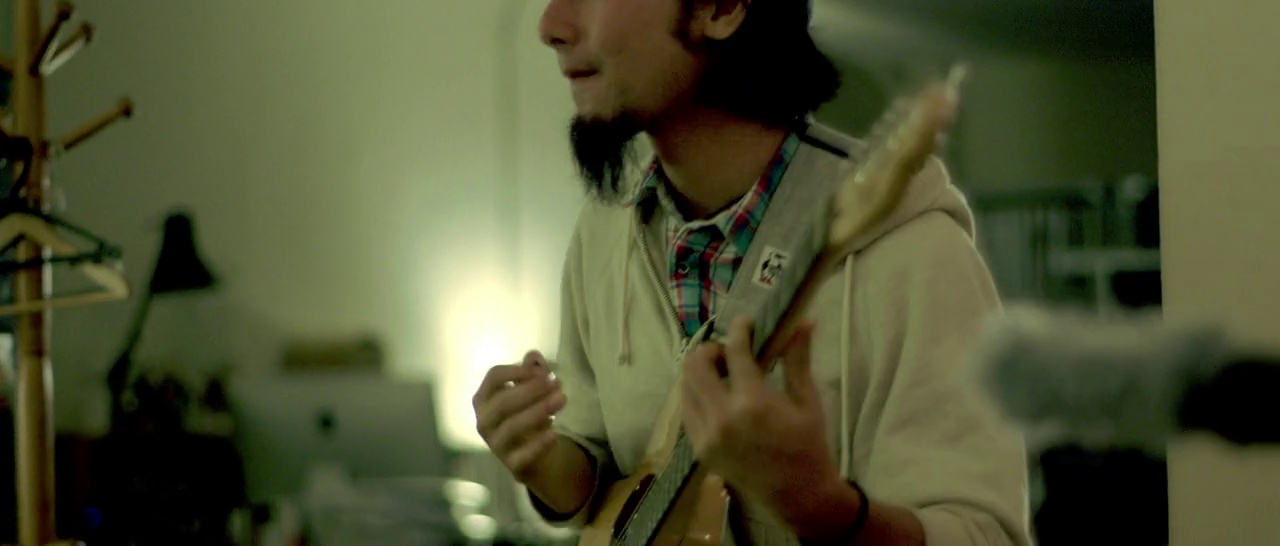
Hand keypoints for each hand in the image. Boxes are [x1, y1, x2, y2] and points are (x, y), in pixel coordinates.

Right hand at [473, 351, 565, 482]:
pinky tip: (554, 432)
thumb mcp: (530, 392)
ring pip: (511, 427)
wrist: (532, 456)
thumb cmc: (526, 415)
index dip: (517, 370)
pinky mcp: (511, 464)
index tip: (542, 370)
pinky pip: (522, 455)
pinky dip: (538, 444)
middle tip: (555, 382)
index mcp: (484, 398)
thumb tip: (534, 355)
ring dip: (538, 411)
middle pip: (502, 402)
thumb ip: (532, 373)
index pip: (493, 377)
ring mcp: (495, 444)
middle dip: (530, 390)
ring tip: (561, 399)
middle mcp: (484, 421)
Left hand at [681, 316, 842, 515]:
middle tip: (730, 352)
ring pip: (684, 387)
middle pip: (695, 364)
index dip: (739, 329)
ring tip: (723, 374)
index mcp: (753, 404)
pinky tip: (717, 396)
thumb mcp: (807, 401)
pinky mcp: (699, 449)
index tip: (745, 322)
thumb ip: (798, 360)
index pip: (735, 352)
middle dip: (711, 349)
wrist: (799, 497)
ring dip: (700, 372)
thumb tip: (803, 321)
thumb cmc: (809, 446)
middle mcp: (722, 418)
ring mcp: (706, 436)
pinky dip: (697, 395)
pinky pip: (686, 411)